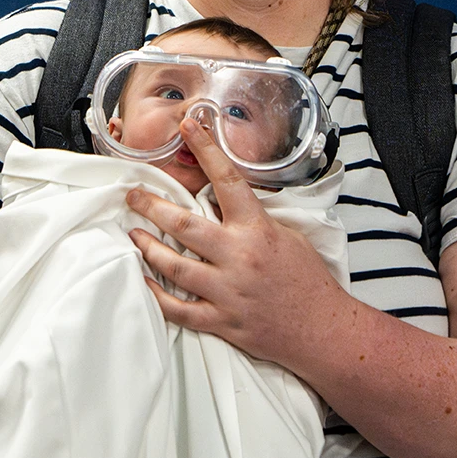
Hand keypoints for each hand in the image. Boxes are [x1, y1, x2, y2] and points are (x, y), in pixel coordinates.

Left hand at [126, 117, 347, 365]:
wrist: (323, 330)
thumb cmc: (309, 281)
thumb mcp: (288, 236)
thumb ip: (255, 220)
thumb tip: (228, 201)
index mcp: (257, 230)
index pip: (227, 180)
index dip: (206, 150)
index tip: (188, 127)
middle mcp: (238, 257)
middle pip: (183, 224)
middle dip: (151, 206)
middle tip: (133, 195)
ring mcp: (227, 291)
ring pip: (174, 265)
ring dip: (148, 247)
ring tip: (133, 232)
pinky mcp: (221, 322)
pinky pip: (179, 309)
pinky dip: (156, 294)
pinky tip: (143, 278)